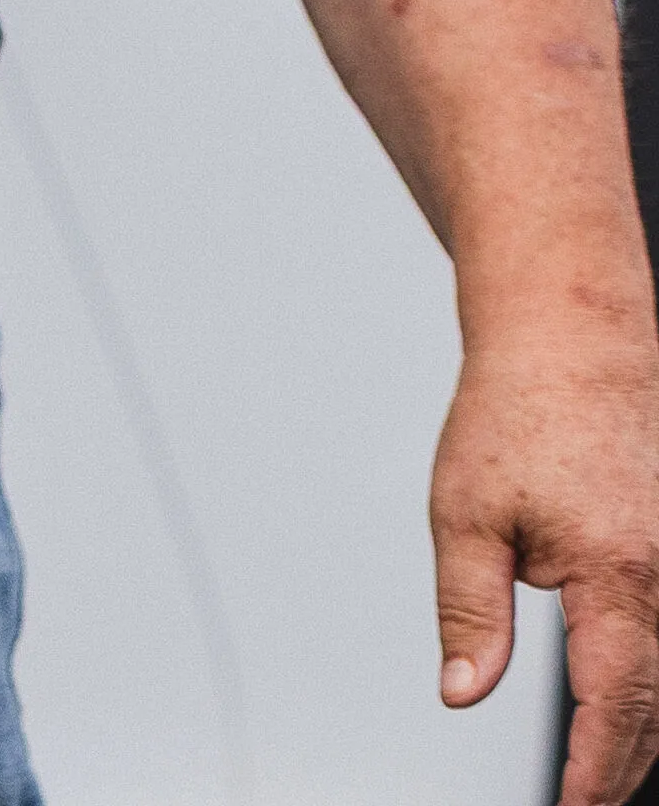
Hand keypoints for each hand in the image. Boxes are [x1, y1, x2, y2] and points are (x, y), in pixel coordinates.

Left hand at [435, 302, 658, 803]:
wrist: (573, 342)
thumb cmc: (515, 414)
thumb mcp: (465, 516)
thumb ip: (469, 615)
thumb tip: (462, 693)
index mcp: (618, 577)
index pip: (616, 707)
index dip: (595, 771)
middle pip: (657, 707)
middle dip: (621, 765)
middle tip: (583, 804)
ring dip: (643, 729)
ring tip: (604, 772)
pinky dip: (655, 680)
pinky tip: (632, 705)